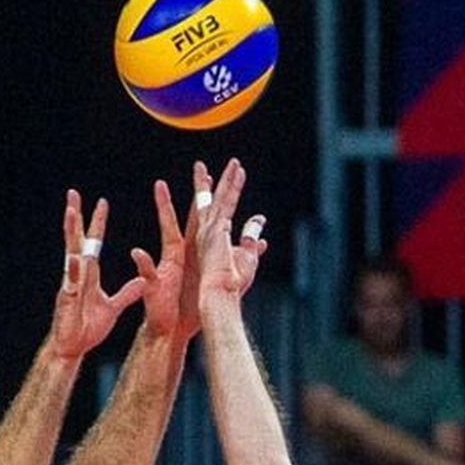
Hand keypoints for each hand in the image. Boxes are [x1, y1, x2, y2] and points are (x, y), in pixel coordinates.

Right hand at [48, 190, 144, 359]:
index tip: (102, 202)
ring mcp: (70, 285)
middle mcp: (77, 275)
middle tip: (73, 194)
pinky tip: (76, 257)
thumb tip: (142, 280)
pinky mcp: (67, 299)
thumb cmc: (87, 328)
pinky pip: (71, 282)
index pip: (94, 243)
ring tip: (70, 213)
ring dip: (70, 234)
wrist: (72, 348)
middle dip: (76, 217)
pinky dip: (73, 270)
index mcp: (88, 274)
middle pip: (77, 240)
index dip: (98, 223)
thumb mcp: (113, 308)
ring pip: (71, 254)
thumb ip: (127, 293)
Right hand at [190, 159, 267, 315]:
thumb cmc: (227, 287)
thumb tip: (260, 225)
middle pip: (212, 203)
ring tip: (234, 163)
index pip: (215, 215)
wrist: (216, 300)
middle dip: (218, 183)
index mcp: (208, 242)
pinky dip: (231, 190)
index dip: (221, 197)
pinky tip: (237, 174)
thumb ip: (250, 239)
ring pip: (219, 200)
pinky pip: (224, 206)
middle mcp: (204, 235)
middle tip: (219, 165)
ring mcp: (207, 233)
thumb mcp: (245, 260)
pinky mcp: (214, 233)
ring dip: (227, 180)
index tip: (226, 182)